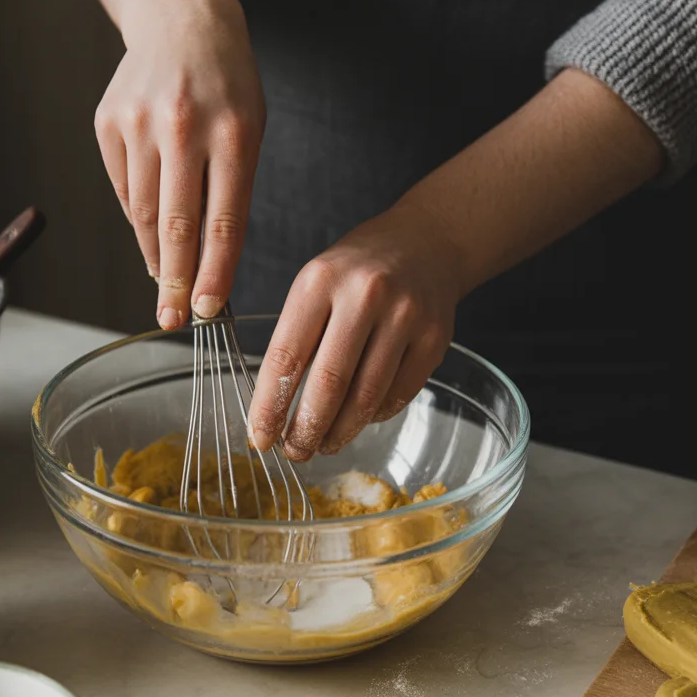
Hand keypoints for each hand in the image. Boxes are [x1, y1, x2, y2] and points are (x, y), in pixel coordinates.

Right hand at [94, 0, 264, 328]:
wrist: (182, 20)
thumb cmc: (227, 88)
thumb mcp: (249, 132)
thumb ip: (231, 194)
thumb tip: (206, 264)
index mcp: (234, 132)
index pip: (223, 221)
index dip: (215, 273)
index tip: (209, 311)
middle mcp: (184, 127)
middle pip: (176, 224)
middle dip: (177, 281)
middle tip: (173, 320)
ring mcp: (140, 123)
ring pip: (142, 212)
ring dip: (155, 255)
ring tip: (166, 283)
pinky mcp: (109, 122)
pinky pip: (123, 188)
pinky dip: (137, 217)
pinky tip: (150, 230)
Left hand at [247, 207, 460, 460]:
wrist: (426, 244)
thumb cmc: (357, 271)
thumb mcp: (315, 283)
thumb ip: (296, 338)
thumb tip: (274, 410)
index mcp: (320, 281)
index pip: (286, 357)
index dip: (270, 406)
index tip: (260, 438)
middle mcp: (365, 295)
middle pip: (329, 384)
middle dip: (306, 429)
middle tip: (295, 452)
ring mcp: (405, 317)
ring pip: (366, 398)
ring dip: (340, 432)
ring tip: (324, 444)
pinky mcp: (435, 340)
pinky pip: (397, 396)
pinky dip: (373, 416)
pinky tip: (359, 419)